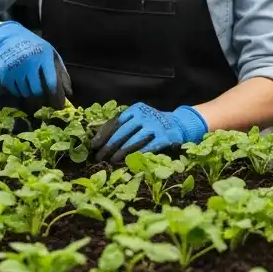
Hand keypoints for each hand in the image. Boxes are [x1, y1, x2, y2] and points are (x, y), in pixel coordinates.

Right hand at [0, 21, 61, 99]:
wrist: (9, 38)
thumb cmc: (35, 47)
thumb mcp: (51, 53)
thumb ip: (61, 71)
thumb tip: (69, 92)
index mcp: (43, 57)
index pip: (51, 80)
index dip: (54, 91)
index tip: (55, 96)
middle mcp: (29, 64)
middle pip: (36, 90)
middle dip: (40, 94)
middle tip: (41, 93)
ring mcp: (15, 69)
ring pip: (25, 92)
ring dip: (29, 93)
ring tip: (31, 87)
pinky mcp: (4, 74)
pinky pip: (13, 90)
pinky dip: (18, 91)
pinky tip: (21, 85)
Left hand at [91, 103, 207, 162]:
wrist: (179, 124)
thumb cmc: (152, 123)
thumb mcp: (138, 118)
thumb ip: (123, 125)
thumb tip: (99, 139)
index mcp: (136, 109)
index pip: (116, 121)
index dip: (103, 134)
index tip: (94, 145)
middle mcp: (145, 116)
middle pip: (122, 131)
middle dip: (109, 145)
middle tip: (99, 156)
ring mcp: (154, 126)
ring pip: (133, 140)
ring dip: (120, 152)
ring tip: (111, 161)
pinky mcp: (163, 138)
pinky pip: (146, 148)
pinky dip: (136, 155)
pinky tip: (127, 162)